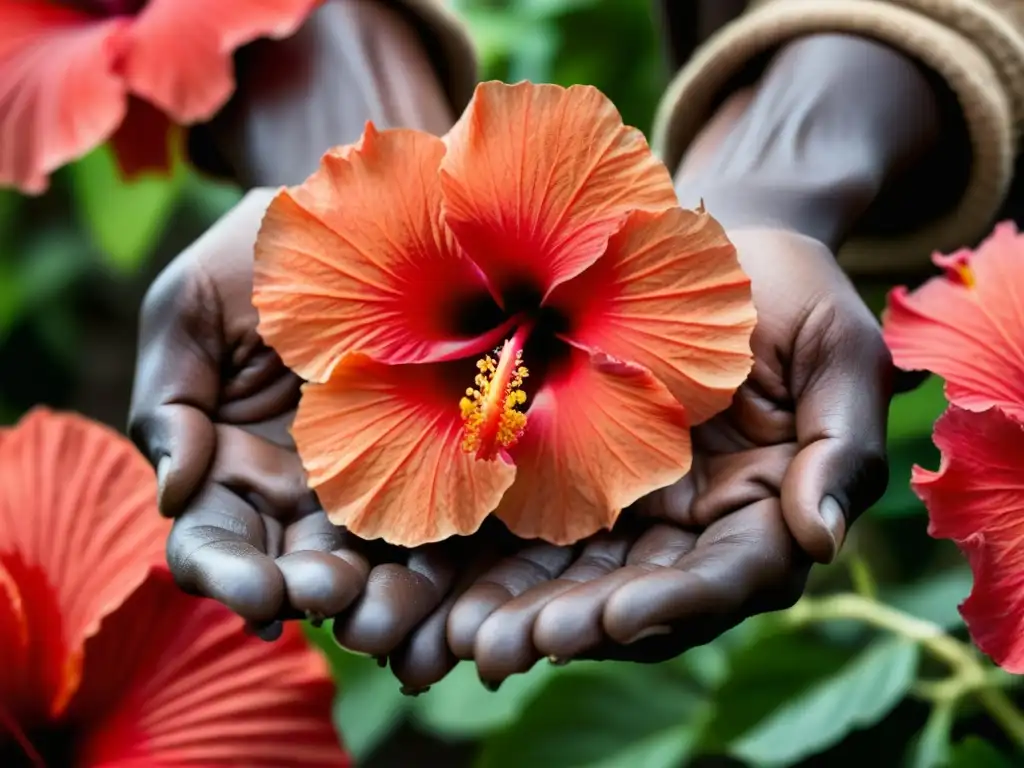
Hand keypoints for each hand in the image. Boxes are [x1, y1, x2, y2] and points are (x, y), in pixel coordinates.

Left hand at [359, 227, 891, 691]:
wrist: (713, 244)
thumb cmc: (789, 291)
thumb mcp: (839, 350)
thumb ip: (840, 446)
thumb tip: (823, 539)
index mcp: (768, 509)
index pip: (727, 579)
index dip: (675, 605)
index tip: (616, 617)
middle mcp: (698, 526)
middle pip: (640, 598)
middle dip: (576, 626)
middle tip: (508, 648)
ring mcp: (637, 507)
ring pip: (582, 578)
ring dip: (525, 612)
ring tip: (467, 638)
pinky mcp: (580, 477)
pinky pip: (542, 531)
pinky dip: (502, 564)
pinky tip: (451, 591)